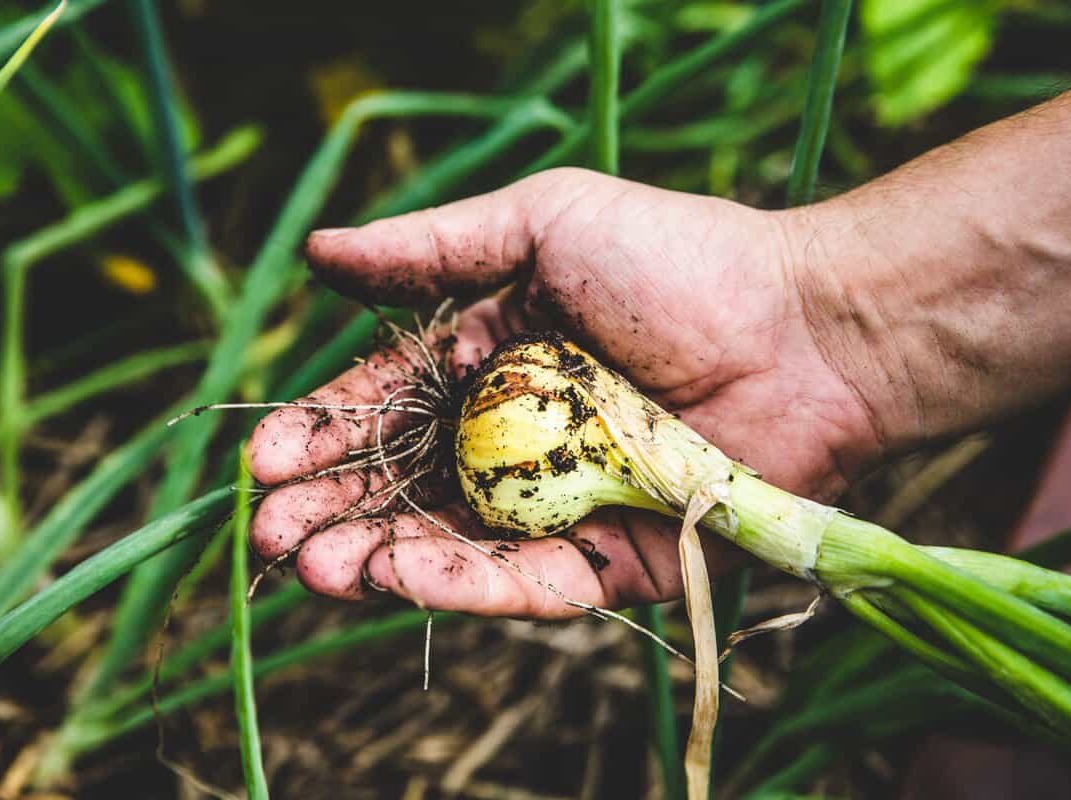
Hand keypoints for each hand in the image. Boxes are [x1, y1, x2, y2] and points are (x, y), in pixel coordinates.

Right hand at [247, 168, 883, 616]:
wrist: (806, 331)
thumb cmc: (678, 262)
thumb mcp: (543, 223)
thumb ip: (431, 248)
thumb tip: (317, 251)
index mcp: (494, 361)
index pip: (389, 406)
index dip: (325, 432)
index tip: (264, 455)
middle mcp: (518, 439)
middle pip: (406, 487)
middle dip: (333, 509)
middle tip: (268, 531)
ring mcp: (561, 504)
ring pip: (452, 546)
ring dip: (376, 558)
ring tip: (310, 567)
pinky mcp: (611, 559)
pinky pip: (526, 584)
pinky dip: (460, 586)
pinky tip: (394, 579)